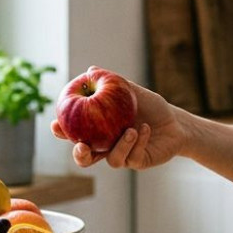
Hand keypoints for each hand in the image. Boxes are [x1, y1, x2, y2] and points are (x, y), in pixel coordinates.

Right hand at [50, 75, 186, 169]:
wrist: (176, 123)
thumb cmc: (152, 107)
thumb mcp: (132, 92)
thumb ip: (112, 83)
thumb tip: (90, 69)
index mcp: (99, 130)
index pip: (75, 132)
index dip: (62, 132)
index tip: (56, 125)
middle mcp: (107, 146)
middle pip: (85, 157)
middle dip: (79, 154)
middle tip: (81, 146)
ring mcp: (122, 156)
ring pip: (112, 161)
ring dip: (120, 145)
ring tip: (131, 130)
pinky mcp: (138, 162)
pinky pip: (133, 157)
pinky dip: (139, 142)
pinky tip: (145, 129)